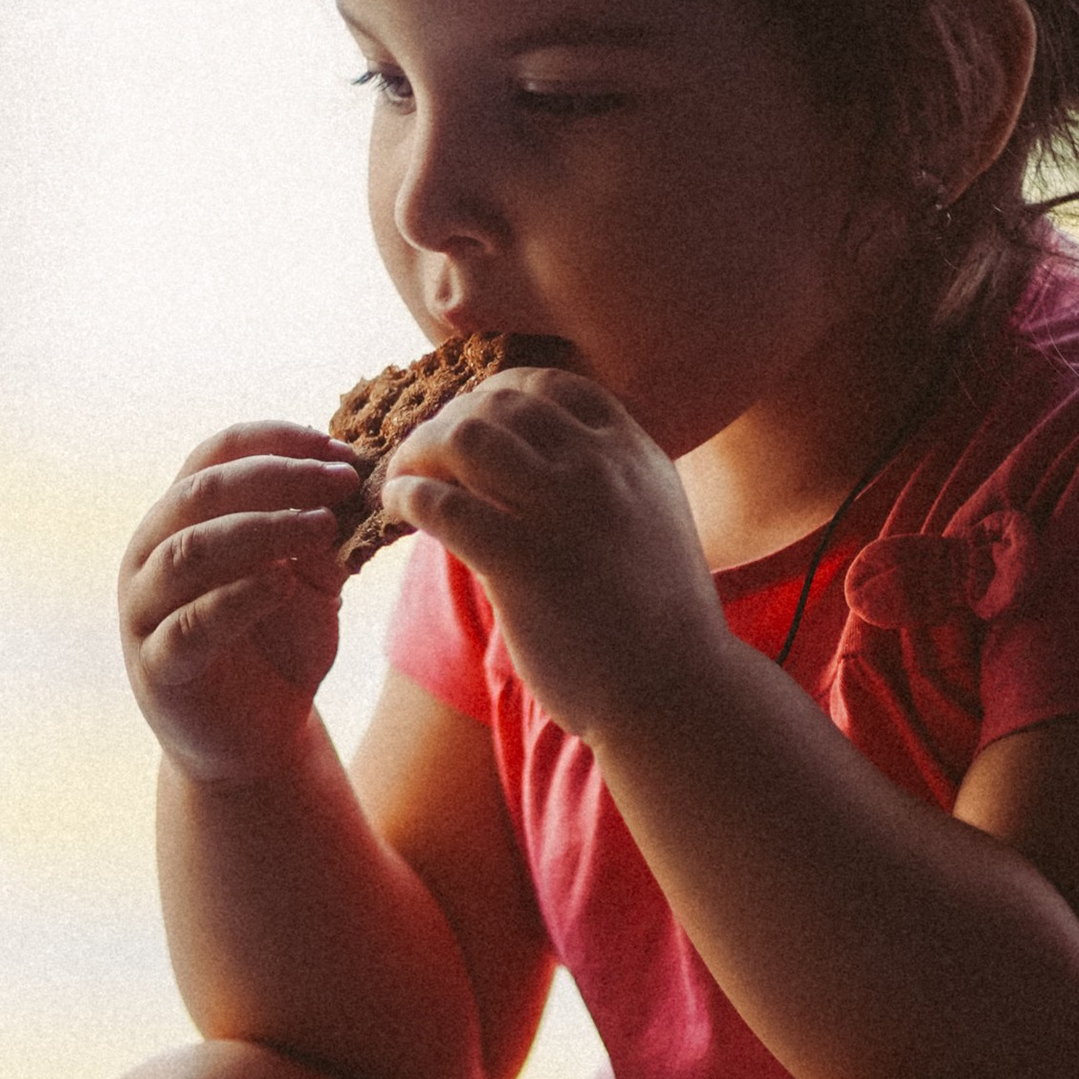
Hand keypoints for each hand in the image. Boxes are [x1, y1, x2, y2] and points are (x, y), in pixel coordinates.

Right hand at [120, 424, 361, 785]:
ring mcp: (144, 610)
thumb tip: (360, 476)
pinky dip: (239, 598)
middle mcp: (150, 553)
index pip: (215, 454)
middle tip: (341, 482)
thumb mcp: (312, 577)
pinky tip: (286, 586)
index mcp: (181, 518)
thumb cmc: (279, 646)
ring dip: (261, 529)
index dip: (277, 441)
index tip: (341, 449)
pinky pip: (189, 625)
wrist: (256, 740)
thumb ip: (323, 530)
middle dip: (278, 477)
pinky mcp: (156, 667)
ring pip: (189, 550)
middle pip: (201, 491)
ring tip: (323, 527)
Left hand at [381, 365, 725, 743]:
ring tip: (403, 479)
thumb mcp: (649, 518)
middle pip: (497, 403)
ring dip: (419, 451)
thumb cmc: (656, 617)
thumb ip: (603, 478)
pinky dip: (408, 496)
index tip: (468, 427)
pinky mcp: (525, 565)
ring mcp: (564, 513)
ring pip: (465, 438)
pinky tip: (400, 508)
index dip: (491, 397)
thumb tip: (525, 455)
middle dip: (447, 422)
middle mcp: (601, 469)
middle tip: (421, 457)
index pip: (547, 386)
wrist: (678, 692)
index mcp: (633, 452)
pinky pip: (445, 505)